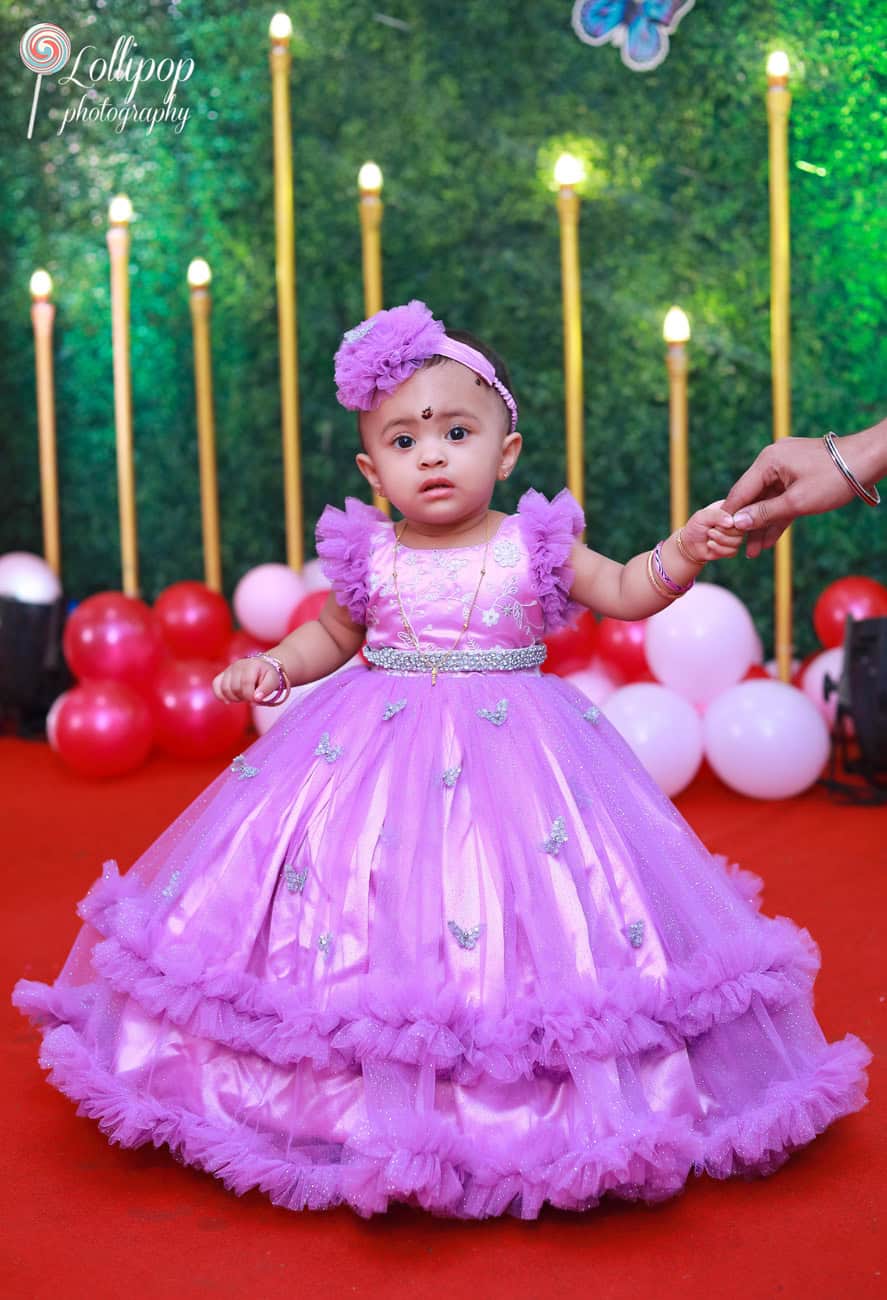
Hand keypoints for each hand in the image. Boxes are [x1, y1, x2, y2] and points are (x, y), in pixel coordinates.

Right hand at [212, 656, 279, 704]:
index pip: (246, 684)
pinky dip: (221, 695)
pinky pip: (215, 685)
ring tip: (243, 697)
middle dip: (244, 697)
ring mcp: (228, 670)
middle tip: (251, 697)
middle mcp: (237, 665)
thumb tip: (256, 698)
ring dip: (234, 698)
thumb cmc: (268, 675)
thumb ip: (266, 689)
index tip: (256, 700)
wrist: (262, 666)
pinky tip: (229, 700)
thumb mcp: (273, 680)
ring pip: (224, 689)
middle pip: (234, 688)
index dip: (250, 696)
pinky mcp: (223, 674)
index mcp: (251, 665)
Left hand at [681, 500, 744, 562]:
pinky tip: (710, 544)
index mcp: (731, 509)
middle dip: (723, 531)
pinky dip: (719, 549)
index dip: (731, 519)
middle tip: (710, 530)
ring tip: (709, 536)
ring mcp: (736, 536)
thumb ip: (716, 515)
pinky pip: (732, 551)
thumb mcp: (702, 516)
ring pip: (738, 541)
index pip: (742, 512)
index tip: (716, 522)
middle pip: (741, 529)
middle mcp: (736, 522)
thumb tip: (731, 522)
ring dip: (720, 540)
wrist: (690, 544)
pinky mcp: (733, 548)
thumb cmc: (696, 526)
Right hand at [722, 436, 857, 557]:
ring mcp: (786, 468)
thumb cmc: (834, 478)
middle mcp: (773, 461)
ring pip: (768, 501)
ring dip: (762, 525)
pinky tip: (769, 539)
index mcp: (768, 461)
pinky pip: (782, 499)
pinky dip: (777, 517)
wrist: (868, 461)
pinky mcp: (798, 476)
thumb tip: (738, 524)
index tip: (721, 536)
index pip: (740, 492)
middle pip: (752, 497)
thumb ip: (765, 514)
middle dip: (748, 525)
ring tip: (753, 552)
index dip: (731, 516)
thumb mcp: (797, 501)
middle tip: (738, 549)